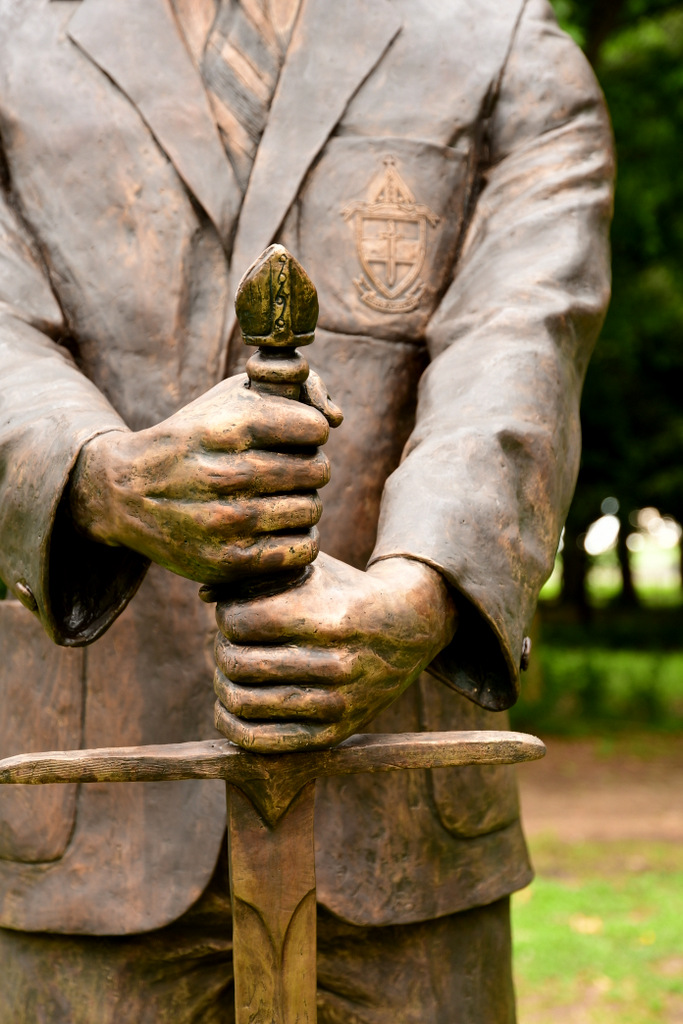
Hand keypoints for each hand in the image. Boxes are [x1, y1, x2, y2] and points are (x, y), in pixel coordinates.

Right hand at [70, 373, 340, 583]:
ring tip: (278, 498)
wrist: (126, 493)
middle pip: (316, 470)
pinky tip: (278, 527)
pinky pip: (301, 550)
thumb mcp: (229, 397)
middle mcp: (227, 474)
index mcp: (228, 427)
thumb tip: (335, 414)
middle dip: (307, 467)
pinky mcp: (229, 562)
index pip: (313, 428)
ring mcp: (227, 523)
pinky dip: (298, 538)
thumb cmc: (194, 438)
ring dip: (302, 503)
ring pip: (311, 511)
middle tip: (285, 471)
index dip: (309, 431)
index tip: (293, 436)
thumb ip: (290, 386)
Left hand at [214, 553, 457, 750]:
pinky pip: (265, 742)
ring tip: (228, 674)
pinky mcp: (335, 732)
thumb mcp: (310, 568)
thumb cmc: (346, 590)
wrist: (410, 627)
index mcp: (323, 617)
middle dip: (221, 651)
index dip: (225, 616)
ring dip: (223, 688)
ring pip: (245, 704)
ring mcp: (336, 702)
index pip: (239, 622)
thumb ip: (257, 576)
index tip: (231, 615)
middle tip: (226, 645)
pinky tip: (229, 710)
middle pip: (238, 663)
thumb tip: (203, 595)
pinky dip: (234, 728)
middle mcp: (333, 662)